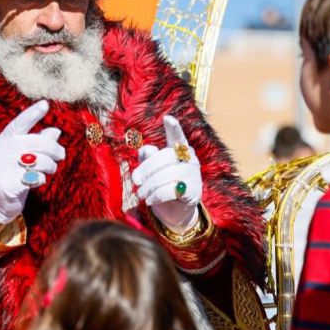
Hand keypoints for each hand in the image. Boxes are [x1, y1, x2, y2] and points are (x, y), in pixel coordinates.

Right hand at [0, 100, 64, 223]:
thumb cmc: (13, 171)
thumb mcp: (22, 153)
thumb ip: (38, 140)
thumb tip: (55, 131)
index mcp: (4, 139)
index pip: (19, 123)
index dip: (32, 114)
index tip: (45, 104)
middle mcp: (2, 151)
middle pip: (37, 143)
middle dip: (55, 149)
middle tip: (61, 155)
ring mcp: (3, 168)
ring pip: (40, 161)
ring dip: (51, 166)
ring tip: (50, 169)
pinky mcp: (7, 185)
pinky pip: (35, 178)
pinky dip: (42, 179)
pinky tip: (38, 180)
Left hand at [132, 115, 201, 230]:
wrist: (174, 211)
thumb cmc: (161, 184)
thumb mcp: (151, 170)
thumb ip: (147, 157)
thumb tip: (147, 149)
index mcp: (179, 150)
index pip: (177, 137)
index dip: (173, 128)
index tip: (167, 118)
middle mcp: (190, 159)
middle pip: (166, 156)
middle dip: (146, 169)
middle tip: (135, 181)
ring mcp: (194, 175)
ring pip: (168, 175)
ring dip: (149, 186)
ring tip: (140, 194)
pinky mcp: (194, 192)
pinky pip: (171, 190)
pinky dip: (156, 196)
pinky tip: (149, 200)